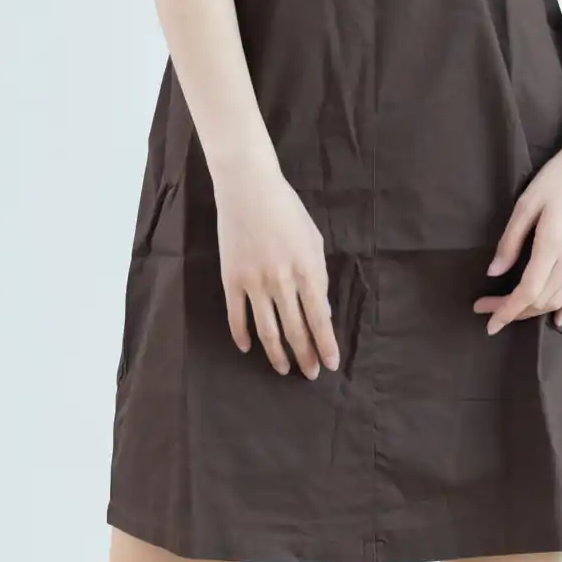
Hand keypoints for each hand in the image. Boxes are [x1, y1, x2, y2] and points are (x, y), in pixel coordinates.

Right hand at [214, 160, 340, 377]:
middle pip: (295, 330)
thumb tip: (320, 309)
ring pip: (267, 329)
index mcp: (308, 270)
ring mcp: (254, 282)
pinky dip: (242, 335)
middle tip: (310, 374)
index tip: (330, 364)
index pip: (320, 318)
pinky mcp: (231, 278)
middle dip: (305, 355)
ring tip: (283, 368)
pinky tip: (248, 348)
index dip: (326, 344)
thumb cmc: (287, 209)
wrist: (248, 187)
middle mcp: (282, 281)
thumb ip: (318, 276)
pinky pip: (236, 315)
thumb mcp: (313, 239)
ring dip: (277, 353)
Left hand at [475, 139, 561, 332]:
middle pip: (541, 300)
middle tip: (489, 309)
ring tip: (513, 310)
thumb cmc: (558, 177)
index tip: (488, 321)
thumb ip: (510, 242)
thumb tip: (494, 274)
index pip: (527, 291)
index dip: (506, 310)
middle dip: (513, 311)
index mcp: (552, 243)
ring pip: (559, 299)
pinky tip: (556, 318)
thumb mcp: (526, 204)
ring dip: (535, 310)